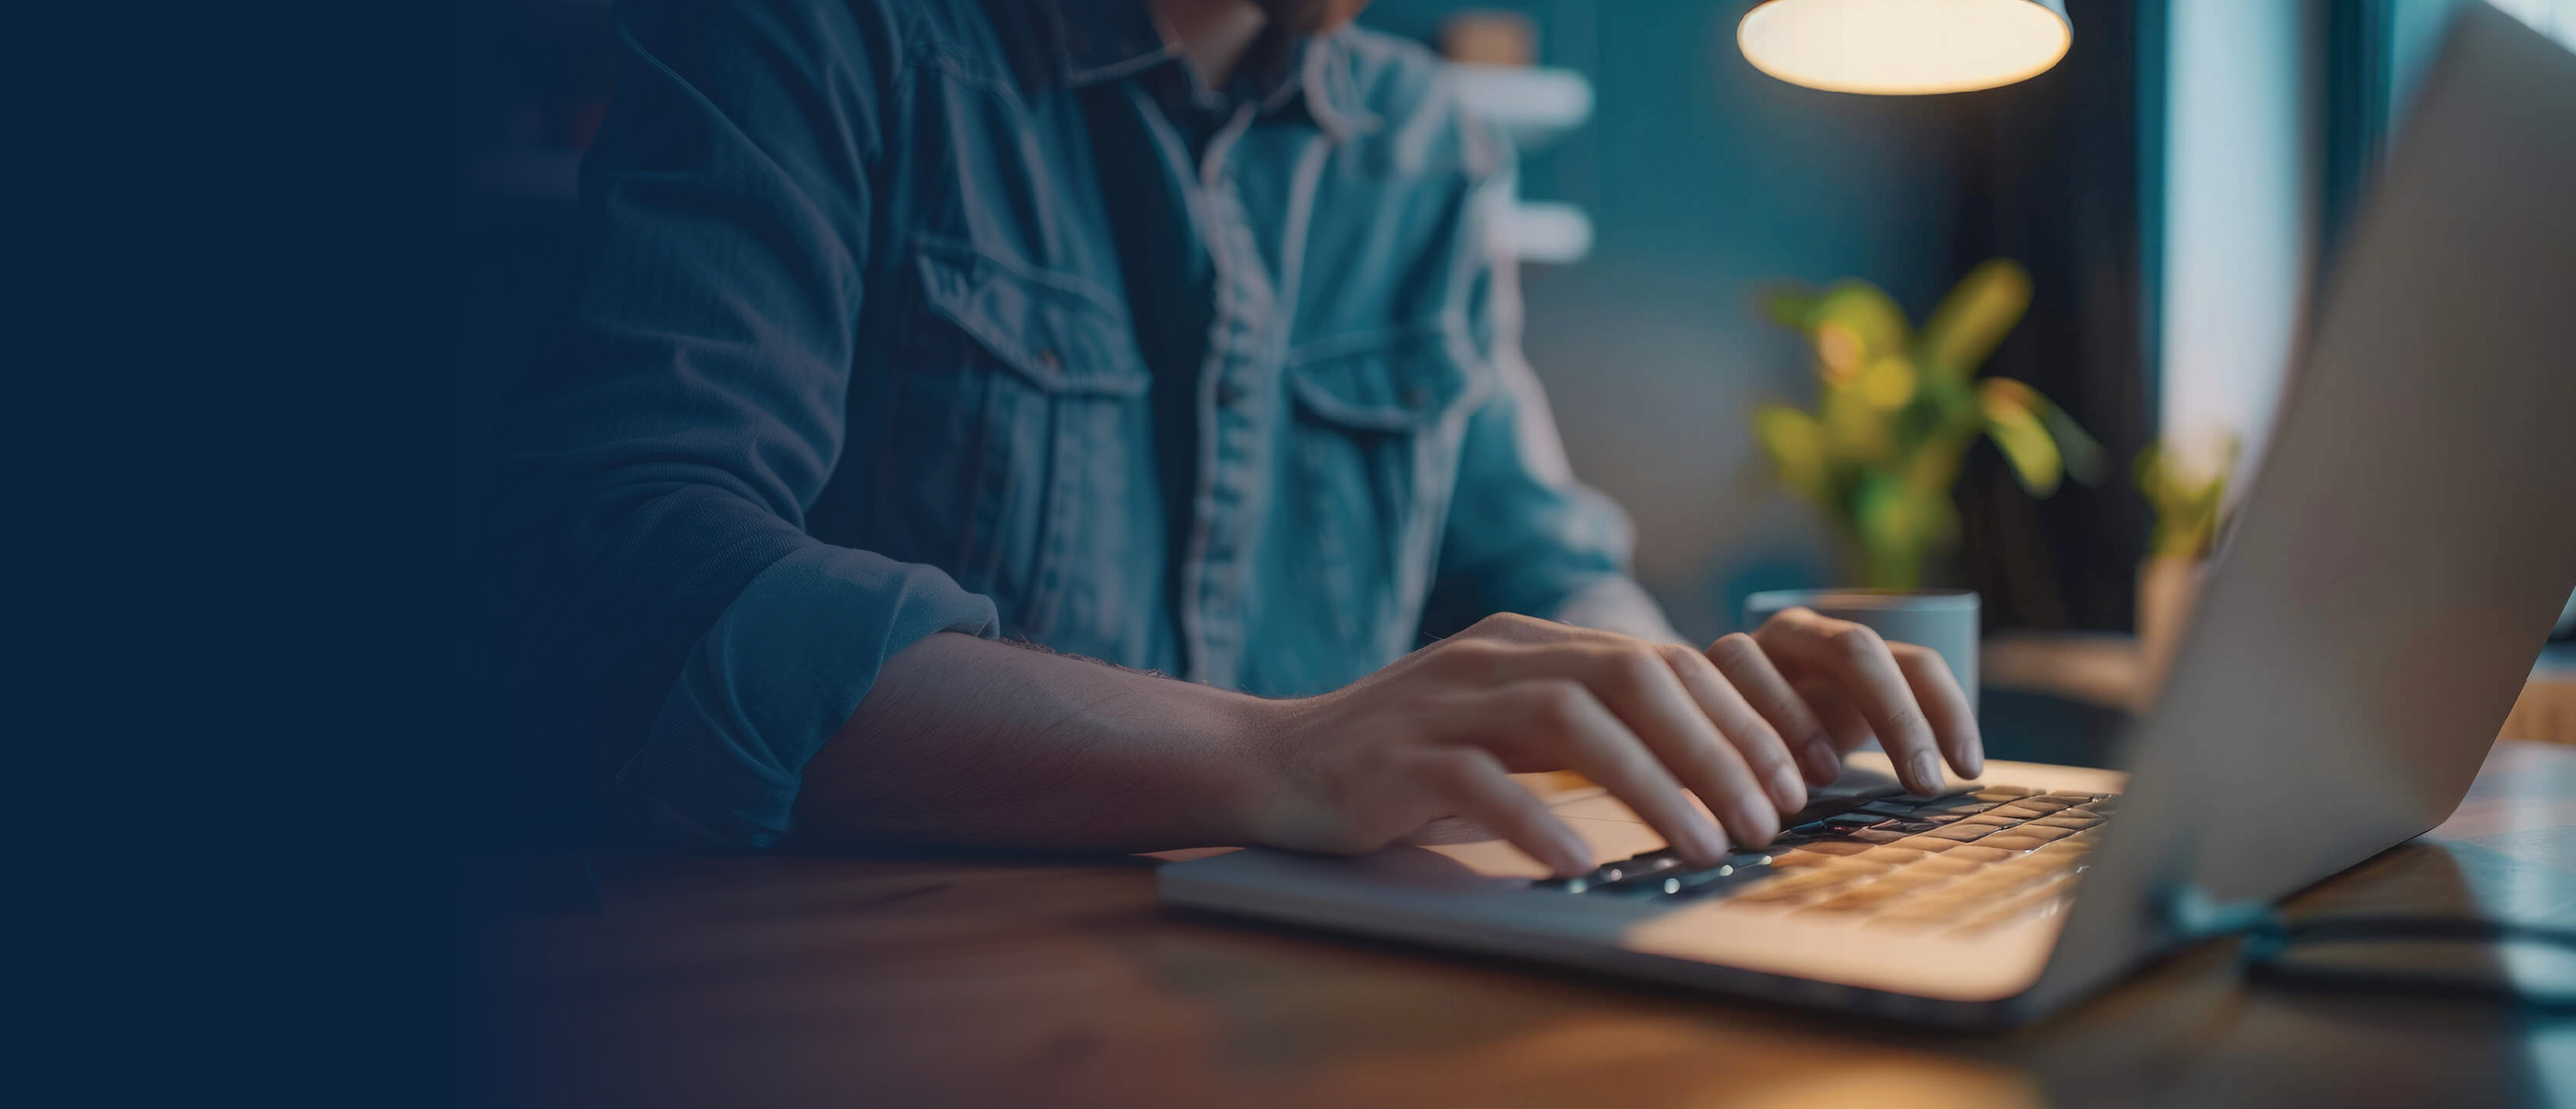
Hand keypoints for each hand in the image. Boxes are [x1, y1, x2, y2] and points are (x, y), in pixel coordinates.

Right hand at [1240, 610, 1981, 876]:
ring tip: (1706, 845)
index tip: (1791, 779)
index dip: (1738, 716)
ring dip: (1654, 783)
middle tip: (1767, 817)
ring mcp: (1445, 703)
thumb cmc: (1406, 759)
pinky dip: (1534, 820)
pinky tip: (1575, 862)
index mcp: (1531, 643)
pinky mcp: (1398, 758)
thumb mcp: (1506, 723)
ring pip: (1571, 719)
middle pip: (1632, 675)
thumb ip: (1587, 723)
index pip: (1660, 659)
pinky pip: (1478, 781)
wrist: (1276, 762)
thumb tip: (1711, 764)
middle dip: (1716, 747)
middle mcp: (1496, 657)